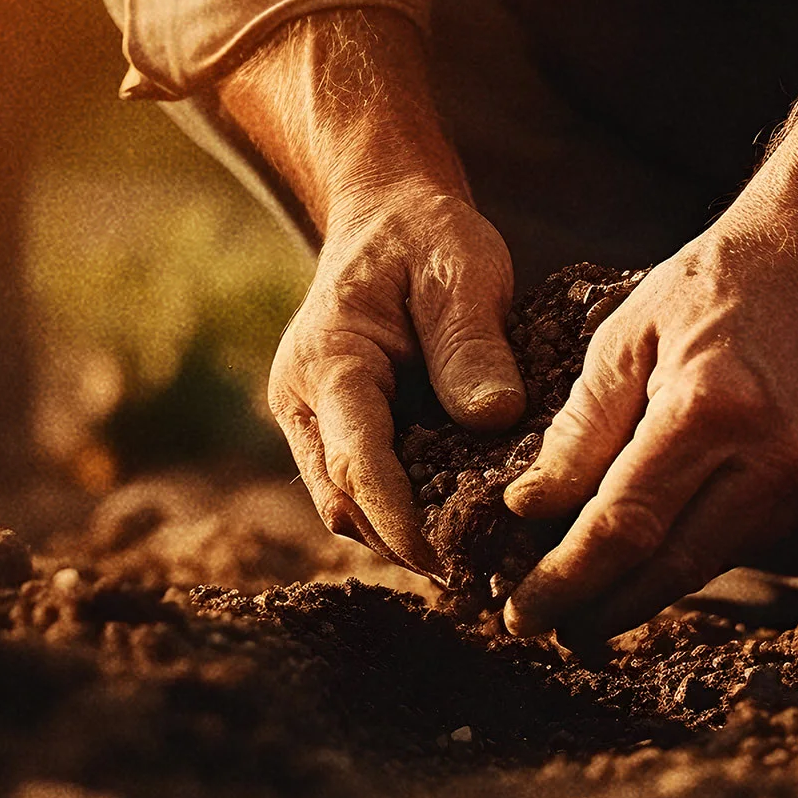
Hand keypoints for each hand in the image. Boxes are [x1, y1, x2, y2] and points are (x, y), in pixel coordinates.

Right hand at [219, 8, 523, 573]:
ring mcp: (312, 421)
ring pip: (347, 505)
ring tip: (477, 566)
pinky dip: (401, 513)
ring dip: (401, 536)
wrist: (385, 217)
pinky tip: (460, 528)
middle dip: (403, 544)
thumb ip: (473, 343)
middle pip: (345, 500)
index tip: (447, 561)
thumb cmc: (426, 238)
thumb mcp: (463, 271)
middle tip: (477, 581)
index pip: (358, 459)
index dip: (399, 519)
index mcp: (331, 361)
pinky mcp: (333, 432)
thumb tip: (492, 418)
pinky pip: (360, 489)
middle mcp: (305, 401)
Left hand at [501, 218, 797, 645]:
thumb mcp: (627, 335)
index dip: (567, 581)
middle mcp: (778, 453)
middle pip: (675, 567)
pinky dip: (703, 543)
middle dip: (605, 607)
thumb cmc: (719, 279)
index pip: (624, 526)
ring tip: (595, 589)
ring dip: (652, 581)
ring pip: (718, 558)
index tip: (522, 613)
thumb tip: (530, 510)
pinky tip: (666, 540)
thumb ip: (579, 430)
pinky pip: (758, 533)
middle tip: (551, 627)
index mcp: (712, 408)